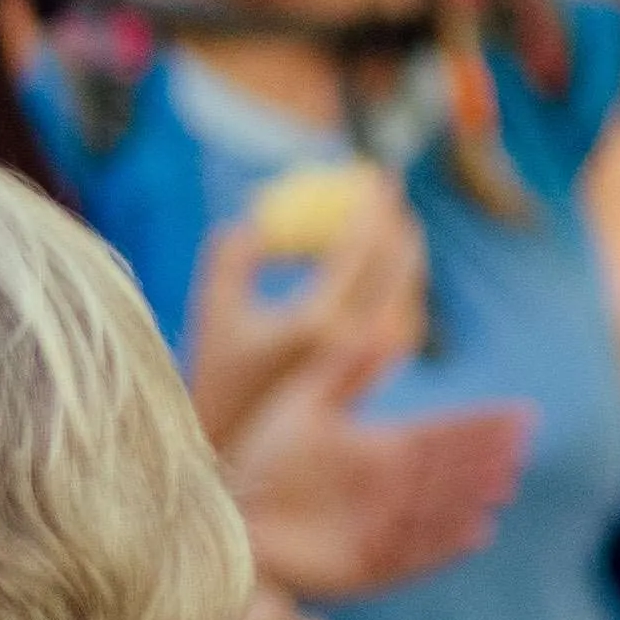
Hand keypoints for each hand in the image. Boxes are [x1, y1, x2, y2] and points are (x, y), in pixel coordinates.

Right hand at [191, 177, 428, 449]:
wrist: (236, 442)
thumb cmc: (218, 371)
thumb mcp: (213, 308)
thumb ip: (232, 257)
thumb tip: (254, 220)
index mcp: (316, 320)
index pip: (358, 249)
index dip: (372, 207)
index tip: (377, 176)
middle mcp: (351, 344)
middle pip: (394, 271)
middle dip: (398, 227)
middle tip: (392, 195)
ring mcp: (367, 364)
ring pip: (406, 300)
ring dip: (405, 260)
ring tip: (396, 228)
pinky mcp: (370, 378)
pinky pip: (400, 323)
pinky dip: (400, 292)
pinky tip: (391, 276)